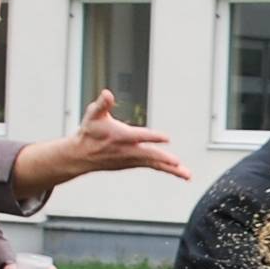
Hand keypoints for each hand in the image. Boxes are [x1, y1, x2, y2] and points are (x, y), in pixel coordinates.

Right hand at [65, 90, 190, 180]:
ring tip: (187, 175)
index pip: (139, 136)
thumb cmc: (89, 132)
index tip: (166, 137)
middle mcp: (128, 150)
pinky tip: (179, 172)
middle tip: (177, 163)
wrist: (81, 156)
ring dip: (171, 170)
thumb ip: (102, 104)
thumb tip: (107, 93)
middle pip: (149, 155)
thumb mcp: (93, 114)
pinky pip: (153, 166)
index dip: (152, 137)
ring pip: (154, 164)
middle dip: (164, 159)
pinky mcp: (134, 163)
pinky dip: (166, 169)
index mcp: (120, 136)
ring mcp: (132, 159)